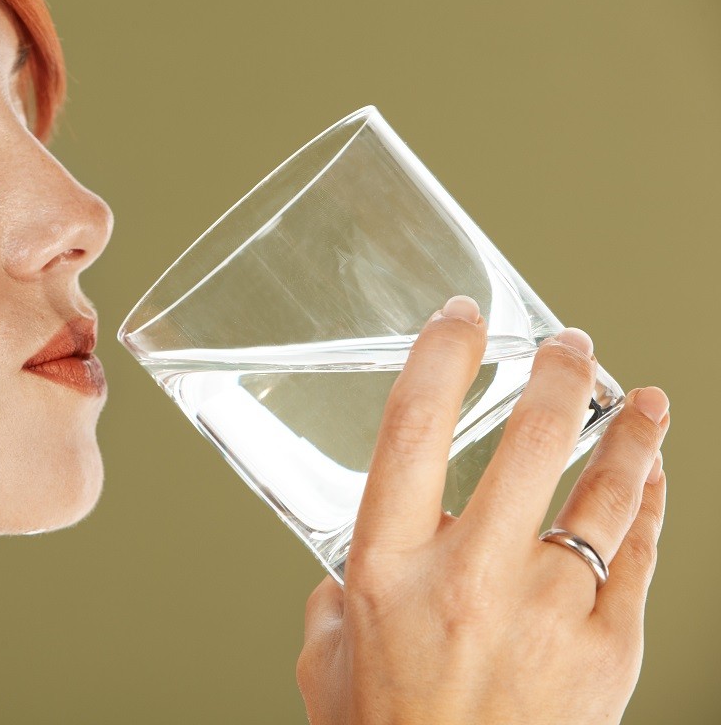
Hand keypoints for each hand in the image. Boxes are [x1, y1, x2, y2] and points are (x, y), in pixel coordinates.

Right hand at [295, 295, 668, 724]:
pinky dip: (652, 507)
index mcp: (387, 568)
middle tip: (567, 343)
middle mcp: (469, 577)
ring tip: (642, 400)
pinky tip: (656, 481)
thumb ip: (332, 602)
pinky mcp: (611, 651)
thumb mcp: (327, 664)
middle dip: (557, 373)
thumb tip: (348, 576)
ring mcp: (550, 611)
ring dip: (630, 434)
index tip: (461, 318)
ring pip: (606, 492)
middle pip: (529, 440)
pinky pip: (641, 555)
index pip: (412, 427)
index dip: (441, 356)